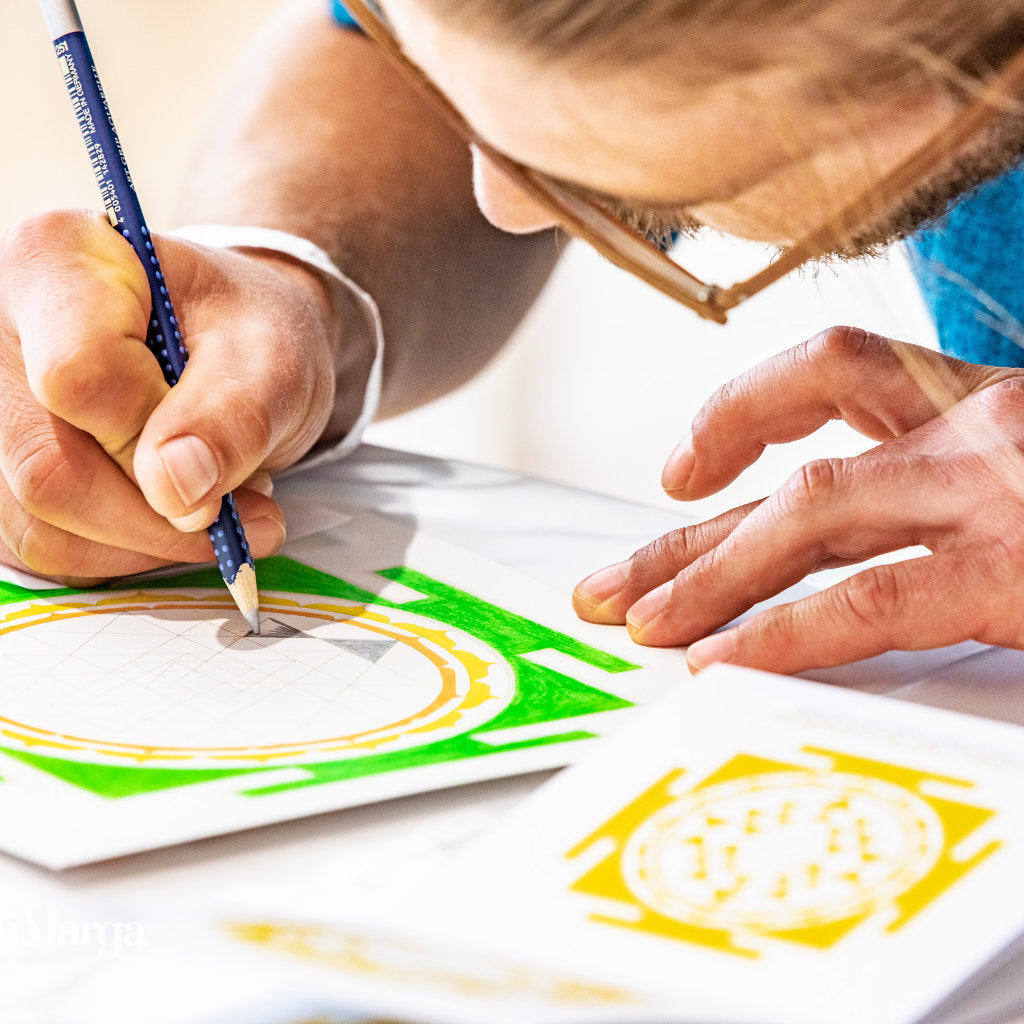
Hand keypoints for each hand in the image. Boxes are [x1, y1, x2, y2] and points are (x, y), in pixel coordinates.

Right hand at [0, 209, 362, 582]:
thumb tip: (176, 491)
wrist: (233, 344)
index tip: (222, 460)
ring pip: (41, 522)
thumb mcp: (273, 360)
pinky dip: (124, 553)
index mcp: (59, 261)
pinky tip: (172, 517)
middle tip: (239, 510)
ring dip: (149, 541)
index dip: (155, 442)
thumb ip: (234, 417)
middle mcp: (1, 329)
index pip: (78, 378)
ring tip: (216, 504)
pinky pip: (46, 546)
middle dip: (160, 514)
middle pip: (47, 467)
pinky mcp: (3, 468)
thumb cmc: (247, 335)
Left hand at [573, 326, 1023, 672]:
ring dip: (711, 575)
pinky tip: (724, 659)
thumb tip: (844, 541)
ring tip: (644, 623)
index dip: (738, 414)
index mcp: (976, 402)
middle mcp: (976, 429)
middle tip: (613, 582)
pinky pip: (867, 599)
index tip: (680, 473)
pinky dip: (782, 632)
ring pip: (807, 515)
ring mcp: (996, 490)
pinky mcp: (1013, 570)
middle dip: (688, 534)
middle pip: (793, 467)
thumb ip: (938, 490)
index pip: (831, 370)